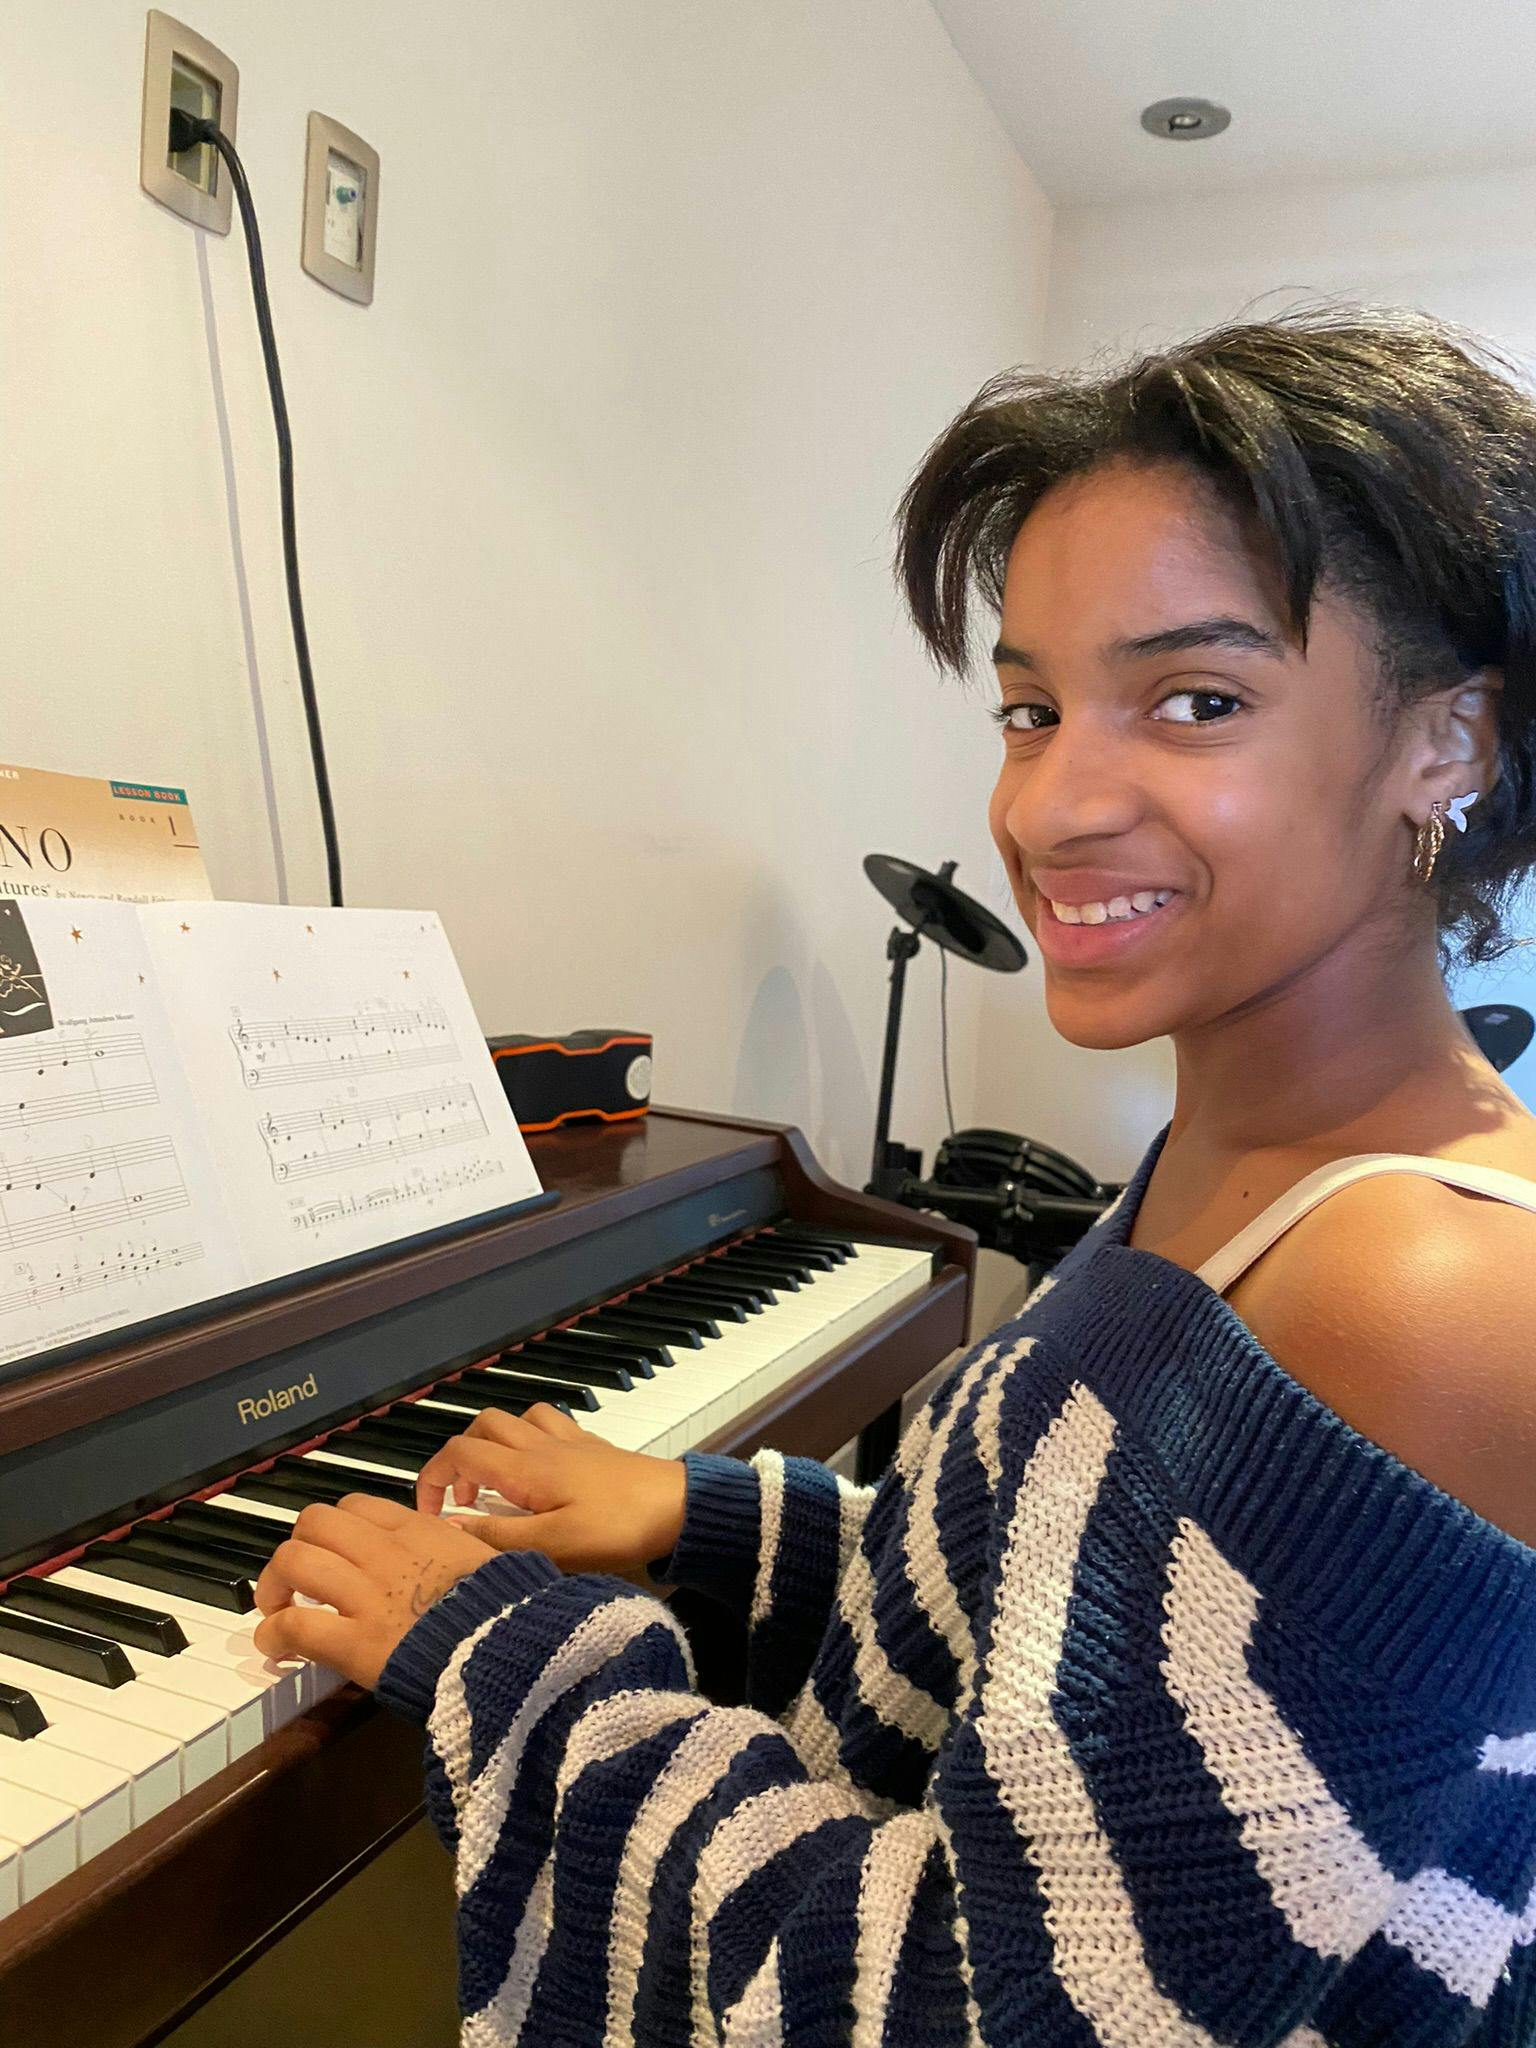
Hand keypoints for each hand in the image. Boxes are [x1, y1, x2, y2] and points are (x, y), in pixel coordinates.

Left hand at [250, 1493, 491, 1689]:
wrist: (510, 1647)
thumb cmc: (507, 1607)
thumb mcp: (484, 1557)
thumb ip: (455, 1547)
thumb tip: (449, 1546)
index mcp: (418, 1530)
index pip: (356, 1505)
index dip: (335, 1527)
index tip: (333, 1551)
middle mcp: (384, 1552)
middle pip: (314, 1522)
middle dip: (297, 1546)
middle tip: (295, 1578)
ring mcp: (366, 1594)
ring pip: (295, 1561)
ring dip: (274, 1584)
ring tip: (275, 1608)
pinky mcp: (355, 1641)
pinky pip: (295, 1624)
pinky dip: (274, 1634)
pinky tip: (275, 1647)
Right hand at [414, 1402, 687, 1577]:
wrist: (679, 1507)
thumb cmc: (617, 1529)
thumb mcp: (551, 1546)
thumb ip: (496, 1536)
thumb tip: (447, 1526)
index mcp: (524, 1467)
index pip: (458, 1453)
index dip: (430, 1478)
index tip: (428, 1513)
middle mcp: (541, 1445)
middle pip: (482, 1426)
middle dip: (459, 1458)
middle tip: (464, 1502)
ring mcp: (570, 1441)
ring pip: (516, 1419)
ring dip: (494, 1444)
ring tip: (497, 1485)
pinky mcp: (593, 1447)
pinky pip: (549, 1424)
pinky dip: (530, 1439)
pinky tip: (540, 1472)